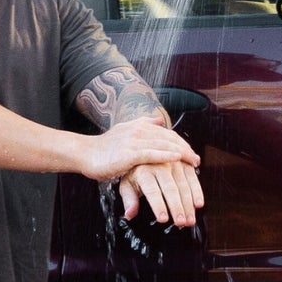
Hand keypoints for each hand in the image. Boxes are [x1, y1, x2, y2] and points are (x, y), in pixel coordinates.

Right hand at [79, 117, 198, 184]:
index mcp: (139, 126)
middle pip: (169, 139)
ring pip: (163, 145)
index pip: (167, 134)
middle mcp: (139, 130)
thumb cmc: (104, 148)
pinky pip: (152, 154)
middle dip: (185, 149)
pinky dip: (166, 156)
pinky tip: (177, 159)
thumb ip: (143, 124)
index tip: (192, 153)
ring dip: (181, 154)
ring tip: (193, 161)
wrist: (84, 153)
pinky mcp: (129, 153)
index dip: (181, 143)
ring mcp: (134, 141)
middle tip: (197, 160)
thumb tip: (159, 119)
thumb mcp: (125, 131)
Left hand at [120, 159, 203, 226]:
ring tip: (190, 220)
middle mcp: (160, 164)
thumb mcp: (127, 183)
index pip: (152, 190)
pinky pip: (193, 178)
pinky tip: (198, 204)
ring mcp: (174, 163)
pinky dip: (197, 192)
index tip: (163, 219)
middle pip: (170, 188)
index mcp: (144, 171)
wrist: (147, 150)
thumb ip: (129, 199)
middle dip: (177, 207)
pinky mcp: (185, 163)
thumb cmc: (136, 171)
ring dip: (188, 204)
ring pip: (184, 185)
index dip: (158, 206)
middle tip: (180, 223)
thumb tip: (129, 214)